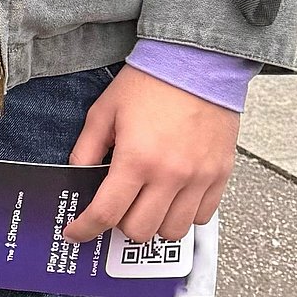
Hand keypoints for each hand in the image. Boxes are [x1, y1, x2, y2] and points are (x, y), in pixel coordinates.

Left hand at [62, 65, 238, 243]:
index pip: (106, 213)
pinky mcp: (220, 175)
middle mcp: (170, 175)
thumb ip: (86, 150)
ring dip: (153, 224)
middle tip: (115, 208)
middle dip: (120, 225)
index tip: (76, 232)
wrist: (197, 63)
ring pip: (172, 231)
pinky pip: (202, 216)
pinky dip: (183, 215)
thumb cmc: (149, 84)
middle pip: (140, 231)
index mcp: (137, 159)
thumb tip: (76, 177)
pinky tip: (172, 197)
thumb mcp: (103, 113)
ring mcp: (199, 178)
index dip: (85, 229)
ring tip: (145, 203)